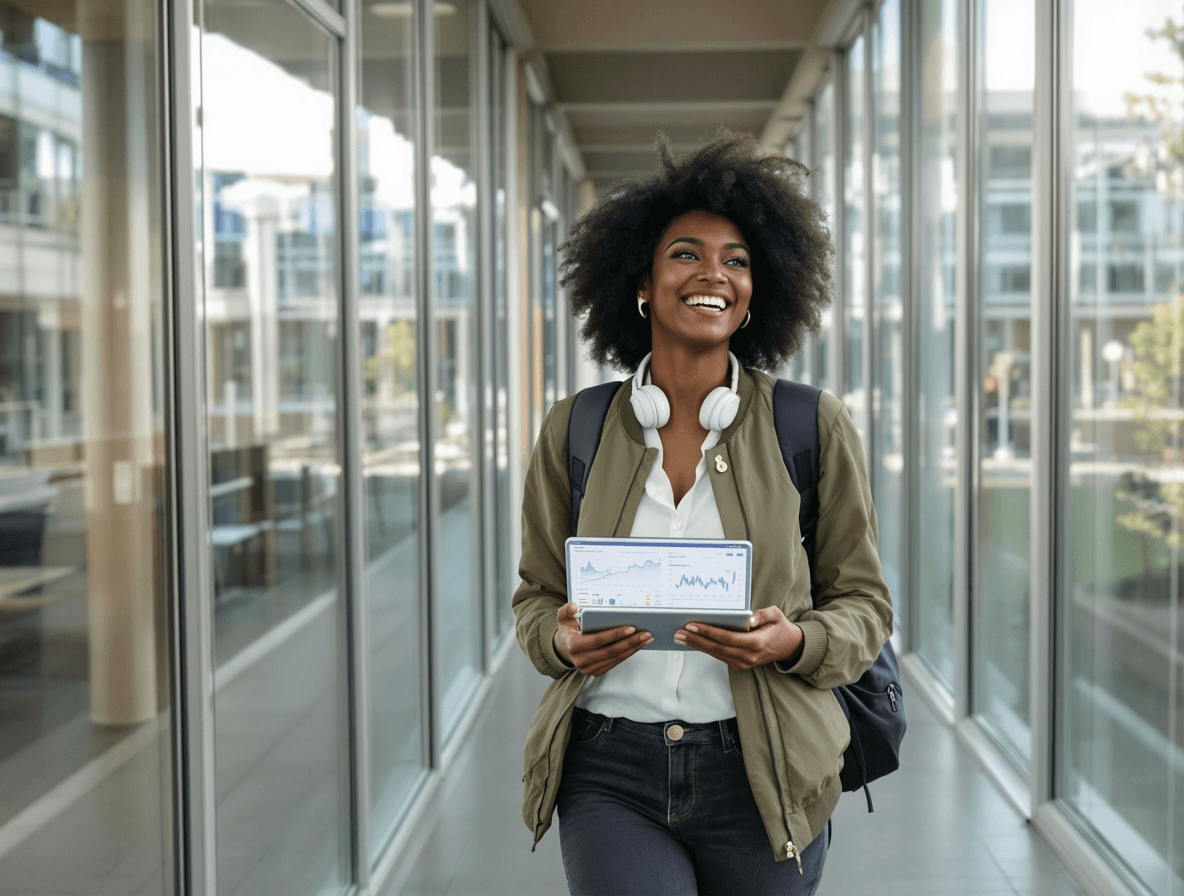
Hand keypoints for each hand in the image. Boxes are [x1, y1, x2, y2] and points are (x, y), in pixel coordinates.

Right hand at [553, 602, 652, 675]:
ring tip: (647, 638)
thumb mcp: (563, 618)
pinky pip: (616, 662)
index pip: (598, 640)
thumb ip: (566, 610)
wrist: (564, 648)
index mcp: (574, 646)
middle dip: (631, 642)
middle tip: (646, 633)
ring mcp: (589, 669)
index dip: (615, 634)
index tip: (631, 628)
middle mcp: (581, 660)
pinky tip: (638, 645)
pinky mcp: (597, 672)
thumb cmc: (568, 630)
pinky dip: (628, 653)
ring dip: (633, 648)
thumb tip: (574, 606)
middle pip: (611, 651)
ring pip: (616, 658)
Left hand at [674, 606, 802, 670]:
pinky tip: (694, 642)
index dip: (708, 632)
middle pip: (717, 648)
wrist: (789, 647)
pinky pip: (720, 656)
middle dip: (696, 640)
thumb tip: (748, 619)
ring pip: (716, 654)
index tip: (692, 626)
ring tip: (681, 637)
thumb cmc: (780, 627)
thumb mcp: (776, 615)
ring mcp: (744, 663)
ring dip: (697, 646)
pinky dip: (706, 649)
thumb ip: (763, 615)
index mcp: (756, 643)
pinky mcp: (741, 664)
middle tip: (679, 633)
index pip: (727, 638)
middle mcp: (748, 656)